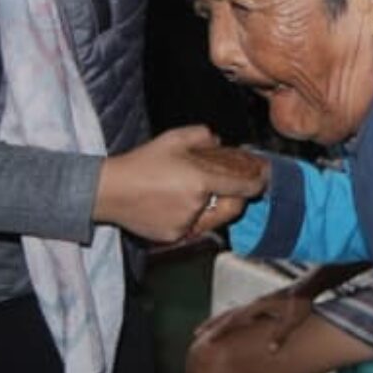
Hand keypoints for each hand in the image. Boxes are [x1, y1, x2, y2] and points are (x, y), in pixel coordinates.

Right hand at [94, 126, 267, 243]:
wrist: (109, 191)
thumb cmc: (141, 163)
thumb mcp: (172, 139)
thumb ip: (202, 135)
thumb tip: (219, 142)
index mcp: (200, 180)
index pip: (243, 187)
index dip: (258, 183)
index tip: (264, 179)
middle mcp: (197, 205)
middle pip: (234, 207)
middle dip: (237, 197)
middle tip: (231, 186)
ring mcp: (186, 224)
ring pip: (213, 219)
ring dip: (213, 207)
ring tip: (194, 192)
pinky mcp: (174, 237)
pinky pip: (193, 228)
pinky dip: (192, 217)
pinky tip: (174, 203)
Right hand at [190, 288, 319, 353]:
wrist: (309, 286)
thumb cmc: (302, 302)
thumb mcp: (293, 320)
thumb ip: (281, 334)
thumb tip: (270, 350)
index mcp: (258, 306)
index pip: (234, 319)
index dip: (220, 330)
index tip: (207, 340)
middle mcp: (254, 303)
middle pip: (227, 314)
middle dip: (212, 324)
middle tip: (197, 335)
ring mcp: (256, 302)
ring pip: (232, 311)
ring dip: (218, 320)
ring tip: (206, 329)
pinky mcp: (261, 302)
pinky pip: (240, 311)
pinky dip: (230, 317)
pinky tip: (229, 323)